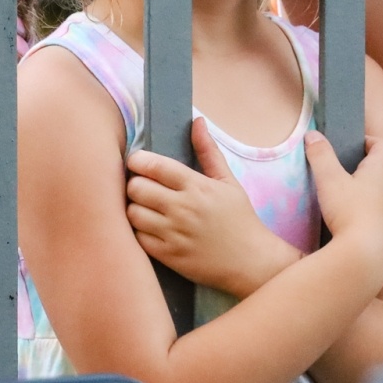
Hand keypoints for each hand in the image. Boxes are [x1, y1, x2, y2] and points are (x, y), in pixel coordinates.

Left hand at [127, 118, 290, 297]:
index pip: (154, 166)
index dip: (138, 160)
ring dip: (134, 207)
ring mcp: (173, 234)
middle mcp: (182, 208)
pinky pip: (137, 238)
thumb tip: (197, 121)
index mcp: (196, 186)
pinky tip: (149, 227)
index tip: (137, 161)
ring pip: (132, 213)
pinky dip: (138, 231)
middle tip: (141, 186)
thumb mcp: (228, 181)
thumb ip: (208, 151)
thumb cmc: (239, 218)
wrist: (250, 261)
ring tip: (144, 206)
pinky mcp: (168, 256)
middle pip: (136, 188)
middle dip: (135, 183)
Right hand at [304, 131, 382, 288]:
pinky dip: (363, 206)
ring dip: (364, 186)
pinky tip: (344, 215)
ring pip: (379, 190)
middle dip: (364, 162)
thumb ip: (320, 155)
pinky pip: (375, 210)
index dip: (370, 140)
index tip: (352, 142)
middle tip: (342, 164)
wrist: (365, 256)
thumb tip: (312, 134)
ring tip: (340, 189)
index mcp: (382, 170)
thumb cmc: (350, 211)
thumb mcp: (329, 179)